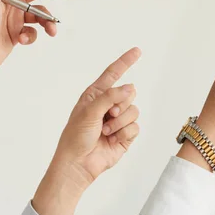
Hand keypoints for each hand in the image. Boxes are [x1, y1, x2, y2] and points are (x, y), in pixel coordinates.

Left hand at [32, 48, 140, 214]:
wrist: (79, 164)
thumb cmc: (76, 137)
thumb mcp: (89, 111)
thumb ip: (110, 97)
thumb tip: (129, 87)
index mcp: (96, 95)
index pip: (113, 73)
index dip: (125, 61)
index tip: (137, 51)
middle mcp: (108, 105)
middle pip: (129, 92)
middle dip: (120, 104)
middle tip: (107, 116)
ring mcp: (118, 120)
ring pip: (134, 110)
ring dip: (120, 123)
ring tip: (105, 131)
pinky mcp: (125, 134)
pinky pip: (135, 127)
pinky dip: (124, 134)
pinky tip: (111, 140)